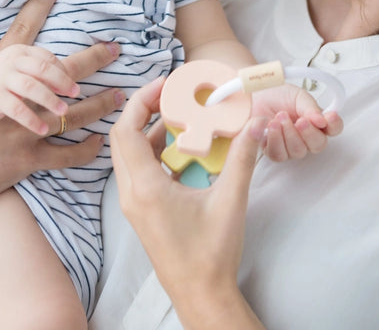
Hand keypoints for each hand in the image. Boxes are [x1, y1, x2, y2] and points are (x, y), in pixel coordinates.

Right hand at [0, 0, 120, 328]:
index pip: (19, 35)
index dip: (38, 6)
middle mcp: (11, 97)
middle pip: (59, 70)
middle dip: (90, 59)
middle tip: (114, 51)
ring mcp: (20, 127)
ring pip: (69, 112)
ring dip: (96, 105)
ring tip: (118, 98)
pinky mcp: (23, 158)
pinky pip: (62, 153)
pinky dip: (83, 150)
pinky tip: (98, 144)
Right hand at [0, 44, 80, 134]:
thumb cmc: (7, 80)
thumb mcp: (22, 69)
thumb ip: (44, 73)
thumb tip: (72, 86)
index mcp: (21, 52)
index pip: (47, 58)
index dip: (63, 72)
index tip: (74, 88)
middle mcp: (11, 62)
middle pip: (41, 68)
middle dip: (61, 81)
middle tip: (75, 94)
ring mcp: (1, 79)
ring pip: (30, 86)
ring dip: (49, 99)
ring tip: (63, 111)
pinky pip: (15, 108)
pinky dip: (30, 119)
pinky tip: (42, 129)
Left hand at [111, 80, 266, 328]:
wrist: (201, 294)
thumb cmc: (212, 253)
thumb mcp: (230, 201)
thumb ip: (242, 158)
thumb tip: (255, 123)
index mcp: (144, 188)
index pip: (127, 130)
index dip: (142, 100)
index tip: (165, 84)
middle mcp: (130, 193)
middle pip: (123, 138)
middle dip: (144, 110)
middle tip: (172, 95)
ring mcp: (133, 203)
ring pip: (129, 154)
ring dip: (150, 131)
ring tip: (180, 116)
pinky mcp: (141, 211)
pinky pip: (139, 171)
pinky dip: (154, 152)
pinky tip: (182, 148)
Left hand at [250, 84, 343, 161]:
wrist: (252, 96)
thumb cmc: (274, 95)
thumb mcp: (296, 95)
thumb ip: (310, 107)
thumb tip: (321, 120)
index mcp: (316, 121)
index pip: (334, 128)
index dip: (334, 124)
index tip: (329, 116)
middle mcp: (305, 136)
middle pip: (318, 145)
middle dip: (309, 133)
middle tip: (300, 120)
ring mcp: (290, 146)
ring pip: (298, 152)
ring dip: (289, 134)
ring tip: (279, 118)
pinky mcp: (273, 151)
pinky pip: (279, 154)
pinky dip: (275, 140)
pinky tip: (271, 127)